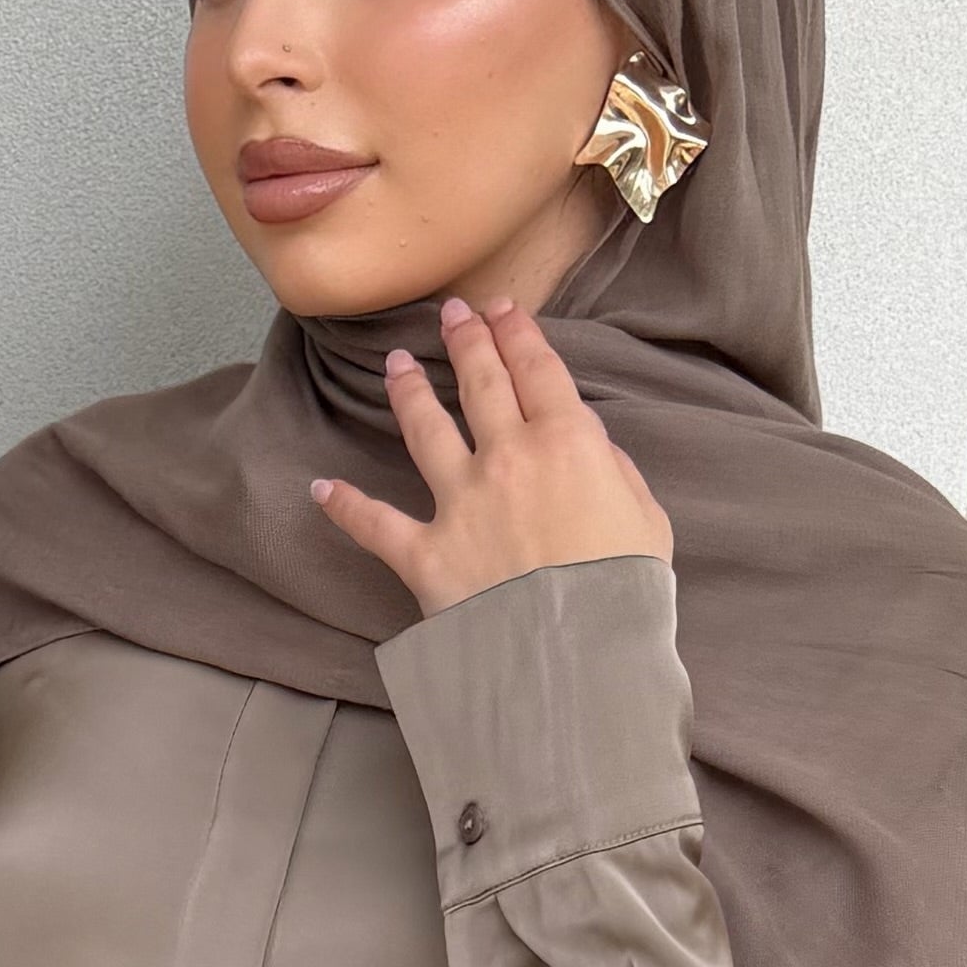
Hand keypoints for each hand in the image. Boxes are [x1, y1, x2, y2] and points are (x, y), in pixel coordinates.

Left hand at [309, 294, 666, 615]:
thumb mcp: (645, 517)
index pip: (537, 369)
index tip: (502, 310)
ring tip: (396, 365)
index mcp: (568, 441)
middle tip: (452, 314)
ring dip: (409, 393)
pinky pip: (376, 525)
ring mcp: (460, 503)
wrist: (580, 656)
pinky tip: (321, 490)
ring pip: (426, 431)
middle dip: (466, 341)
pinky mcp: (426, 554)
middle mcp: (507, 458)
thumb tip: (590, 452)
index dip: (518, 333)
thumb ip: (614, 472)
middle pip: (480, 384)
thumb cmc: (626, 589)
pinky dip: (346, 508)